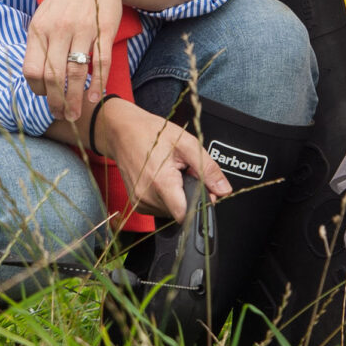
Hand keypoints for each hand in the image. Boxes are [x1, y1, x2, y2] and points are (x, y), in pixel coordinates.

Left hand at [24, 0, 130, 123]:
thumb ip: (39, 43)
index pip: (32, 69)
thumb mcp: (44, 16)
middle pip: (53, 76)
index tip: (45, 97)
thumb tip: (36, 77)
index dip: (38, 89)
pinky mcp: (103, 30)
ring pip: (75, 73)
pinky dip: (96, 84)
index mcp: (39, 28)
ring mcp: (82, 30)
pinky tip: (93, 98)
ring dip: (74, 99)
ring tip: (74, 114)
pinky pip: (99, 63)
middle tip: (61, 116)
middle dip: (56, 102)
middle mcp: (58, 29)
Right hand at [91, 99, 230, 221]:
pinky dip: (166, 197)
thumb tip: (223, 189)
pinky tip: (162, 179)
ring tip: (171, 173)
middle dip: (189, 195)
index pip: (186, 215)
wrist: (121, 131)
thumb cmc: (151, 133)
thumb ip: (207, 168)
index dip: (199, 205)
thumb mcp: (186, 143)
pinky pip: (160, 208)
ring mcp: (140, 202)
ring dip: (177, 196)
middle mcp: (147, 196)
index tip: (203, 191)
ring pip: (171, 211)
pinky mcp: (136, 203)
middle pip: (180, 211)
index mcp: (161, 182)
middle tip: (185, 173)